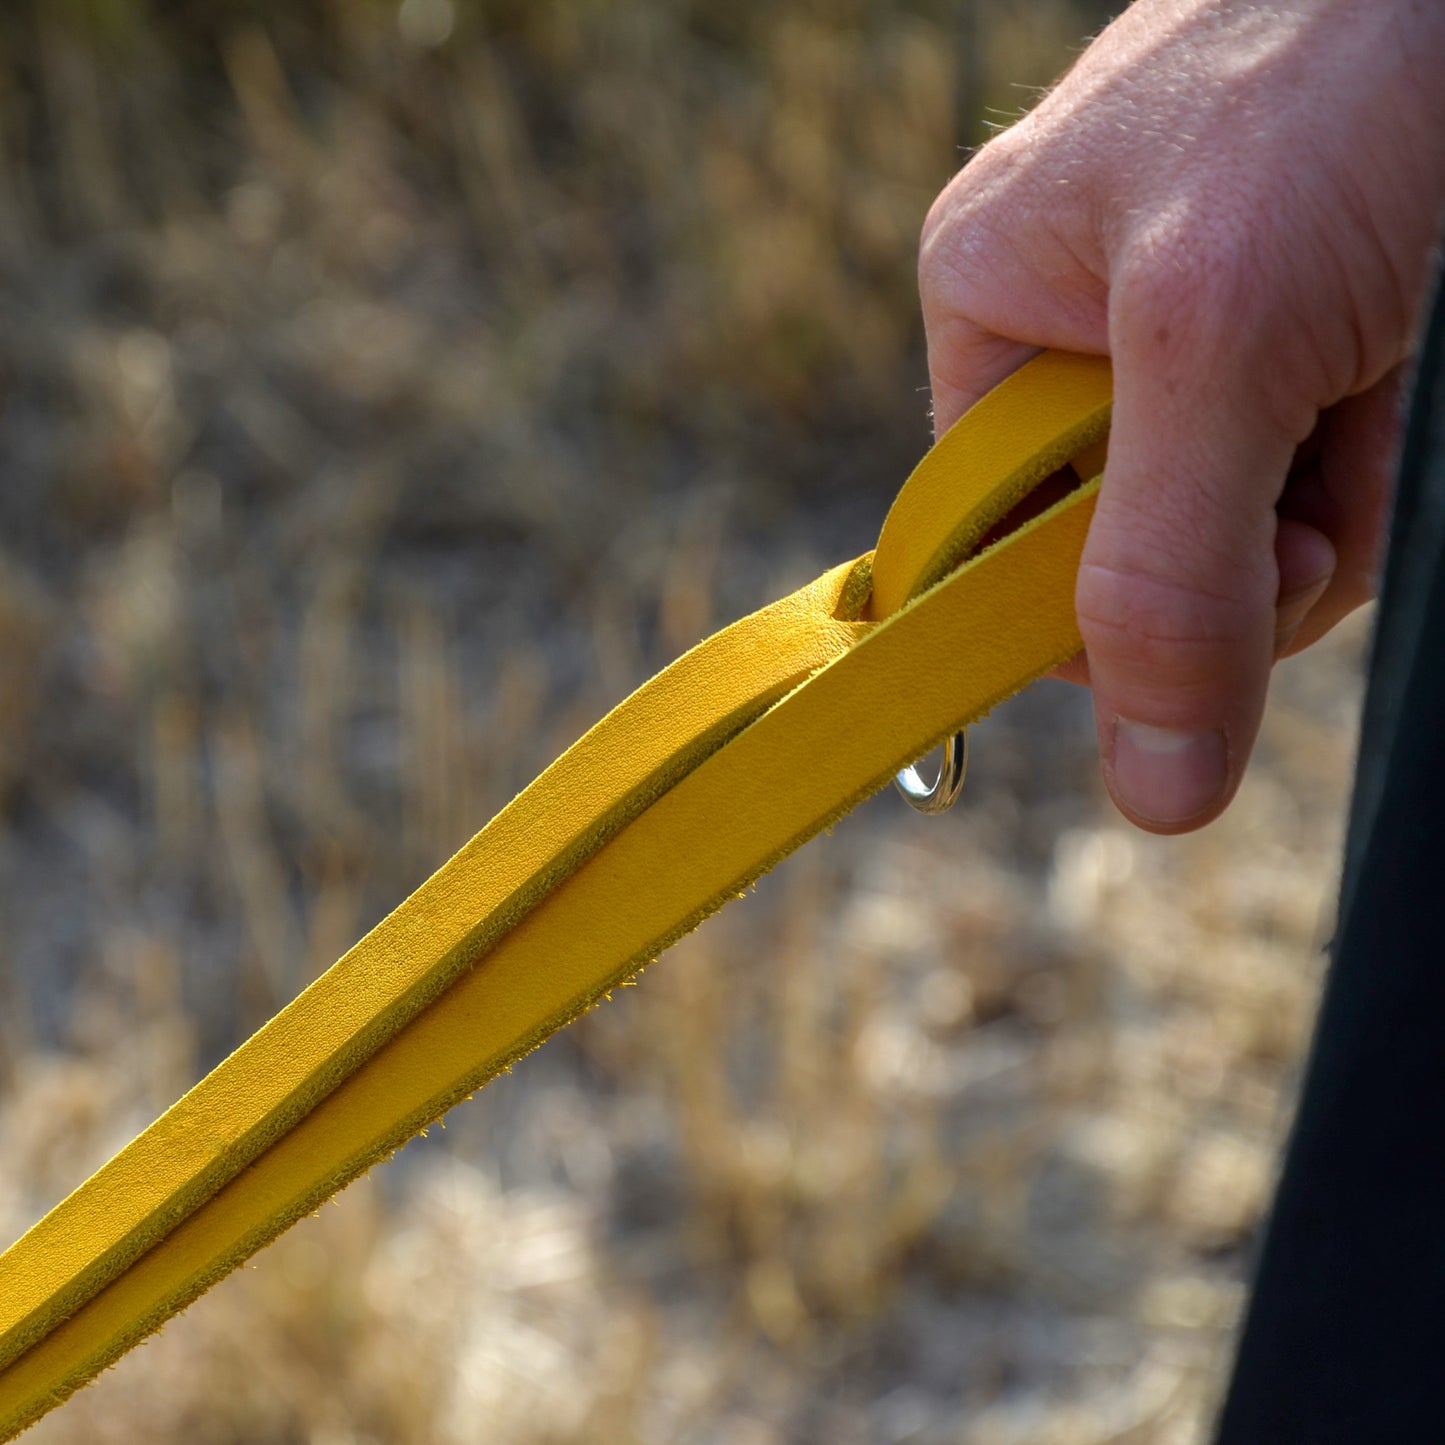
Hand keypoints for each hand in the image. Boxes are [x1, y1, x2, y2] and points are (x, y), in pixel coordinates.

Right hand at [921, 0, 1444, 832]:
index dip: (1078, 611)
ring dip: (1319, 514)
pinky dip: (1367, 469)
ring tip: (1368, 391)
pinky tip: (1394, 384)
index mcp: (997, 306)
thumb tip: (1150, 790)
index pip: (991, 540)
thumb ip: (1167, 572)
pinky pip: (1315, 472)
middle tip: (1303, 483)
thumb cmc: (1336, 62)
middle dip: (1230, 556)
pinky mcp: (1307, 326)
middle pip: (1124, 547)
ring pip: (1232, 524)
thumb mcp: (1221, 341)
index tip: (1178, 630)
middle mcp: (1083, 326)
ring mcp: (1201, 330)